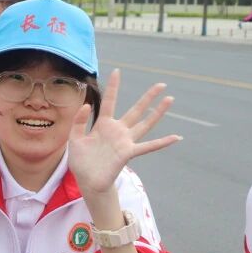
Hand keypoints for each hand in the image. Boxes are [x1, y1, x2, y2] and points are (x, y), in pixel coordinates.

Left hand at [68, 69, 180, 196]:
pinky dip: (163, 142)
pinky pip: (148, 146)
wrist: (87, 181)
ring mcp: (125, 141)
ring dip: (158, 113)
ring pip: (145, 123)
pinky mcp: (128, 153)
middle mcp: (118, 130)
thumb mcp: (74, 139)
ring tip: (169, 100)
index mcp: (103, 125)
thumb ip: (78, 122)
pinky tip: (176, 137)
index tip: (117, 71)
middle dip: (148, 97)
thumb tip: (87, 105)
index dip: (113, 86)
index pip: (109, 101)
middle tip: (161, 84)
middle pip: (136, 110)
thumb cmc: (81, 161)